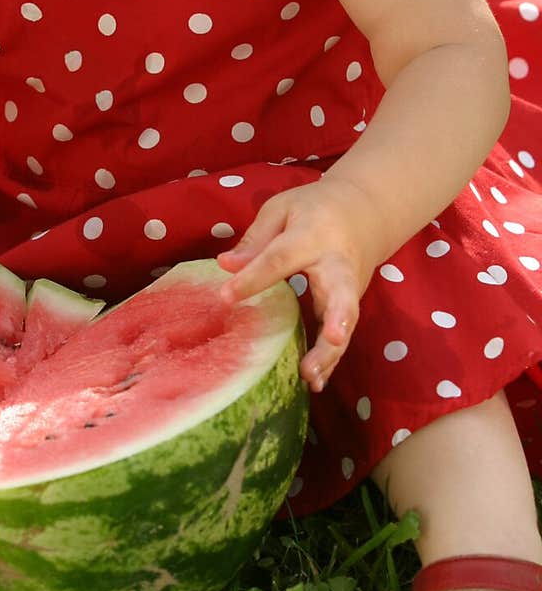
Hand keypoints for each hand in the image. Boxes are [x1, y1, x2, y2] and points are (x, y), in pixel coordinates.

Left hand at [216, 178, 380, 392]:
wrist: (365, 210)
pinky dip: (331, 358)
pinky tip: (314, 382)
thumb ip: (256, 238)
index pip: (281, 258)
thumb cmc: (315, 208)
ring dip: (331, 352)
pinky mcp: (351, 302)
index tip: (225, 297)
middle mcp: (338, 264)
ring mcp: (350, 287)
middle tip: (332, 338)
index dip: (253, 278)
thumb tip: (225, 266)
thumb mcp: (282, 209)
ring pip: (346, 321)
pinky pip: (342, 332)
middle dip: (337, 317)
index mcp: (313, 235)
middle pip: (341, 293)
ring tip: (310, 377)